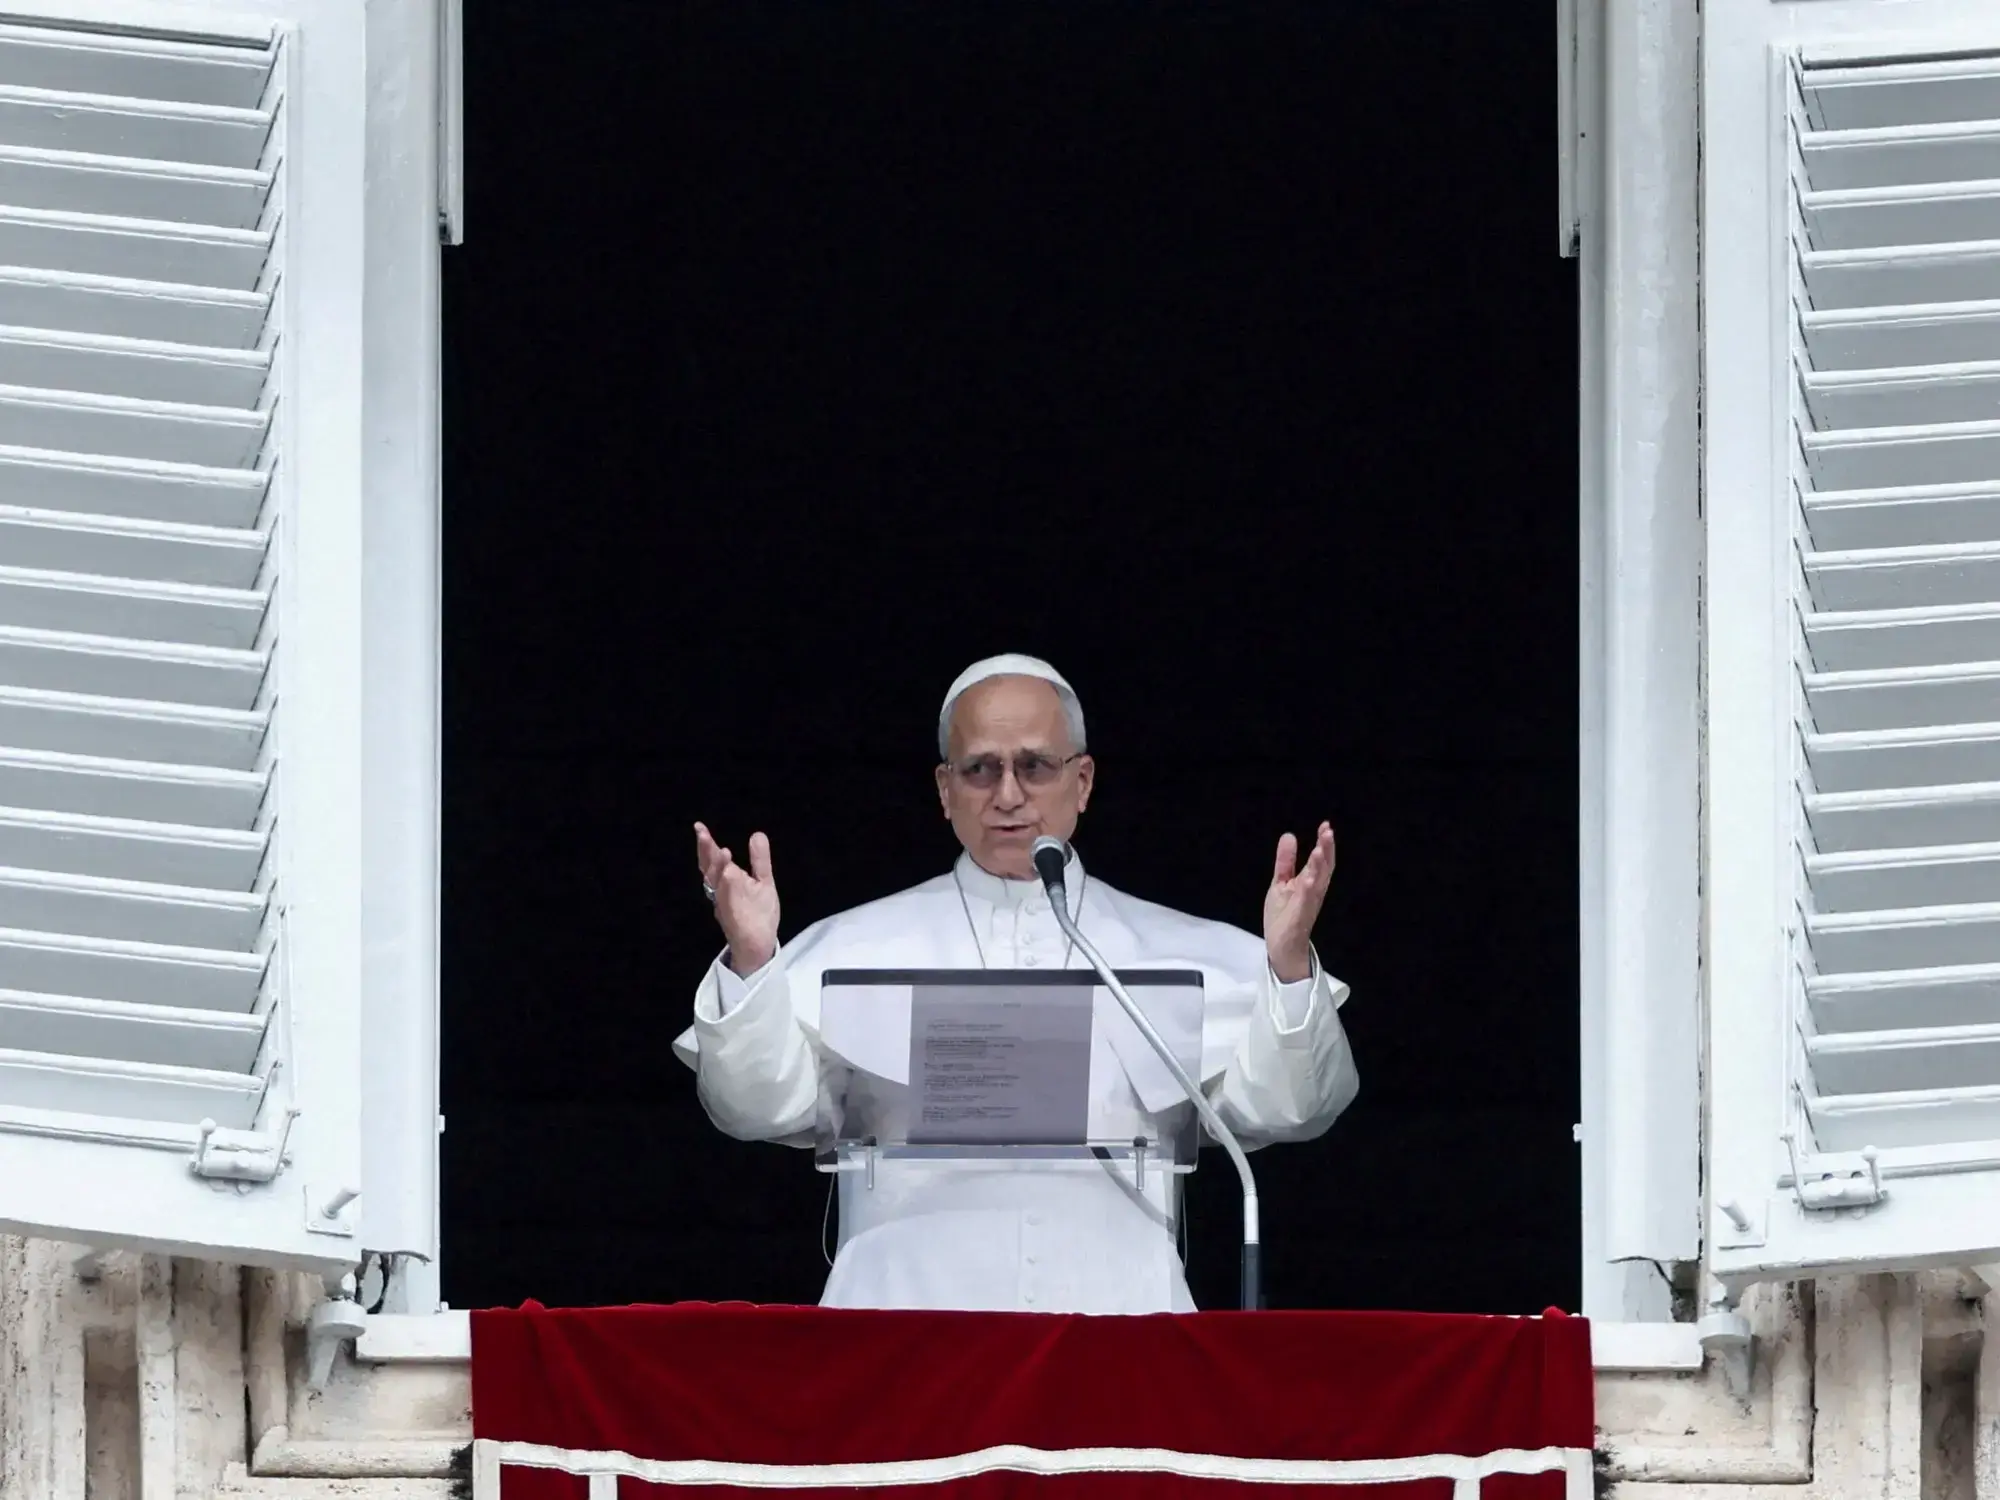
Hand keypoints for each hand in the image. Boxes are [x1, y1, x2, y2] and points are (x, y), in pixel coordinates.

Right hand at [694, 822, 780, 976]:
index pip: (713, 860)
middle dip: (706, 852)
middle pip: (709, 870)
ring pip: (717, 885)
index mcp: (727, 881)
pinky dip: (728, 889)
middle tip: (702, 833)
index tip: (699, 827)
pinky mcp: (734, 918)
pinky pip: (728, 903)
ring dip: (719, 868)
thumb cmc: (759, 913)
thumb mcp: (763, 881)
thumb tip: (756, 833)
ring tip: (723, 850)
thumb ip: (759, 859)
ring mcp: (726, 905)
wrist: (760, 944)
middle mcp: (721, 892)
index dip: (706, 845)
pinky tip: (730, 875)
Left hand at [1264, 822, 1334, 984]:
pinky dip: (1308, 891)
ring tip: (1319, 850)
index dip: (1324, 843)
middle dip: (1326, 850)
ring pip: (1317, 883)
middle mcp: (1314, 892)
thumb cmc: (1284, 914)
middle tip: (1328, 831)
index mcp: (1310, 882)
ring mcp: (1308, 905)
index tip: (1325, 825)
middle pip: (1324, 868)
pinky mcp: (1299, 918)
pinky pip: (1305, 903)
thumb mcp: (1281, 882)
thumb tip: (1289, 835)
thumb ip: (1285, 861)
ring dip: (1319, 867)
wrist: (1281, 946)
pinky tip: (1308, 879)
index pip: (1321, 860)